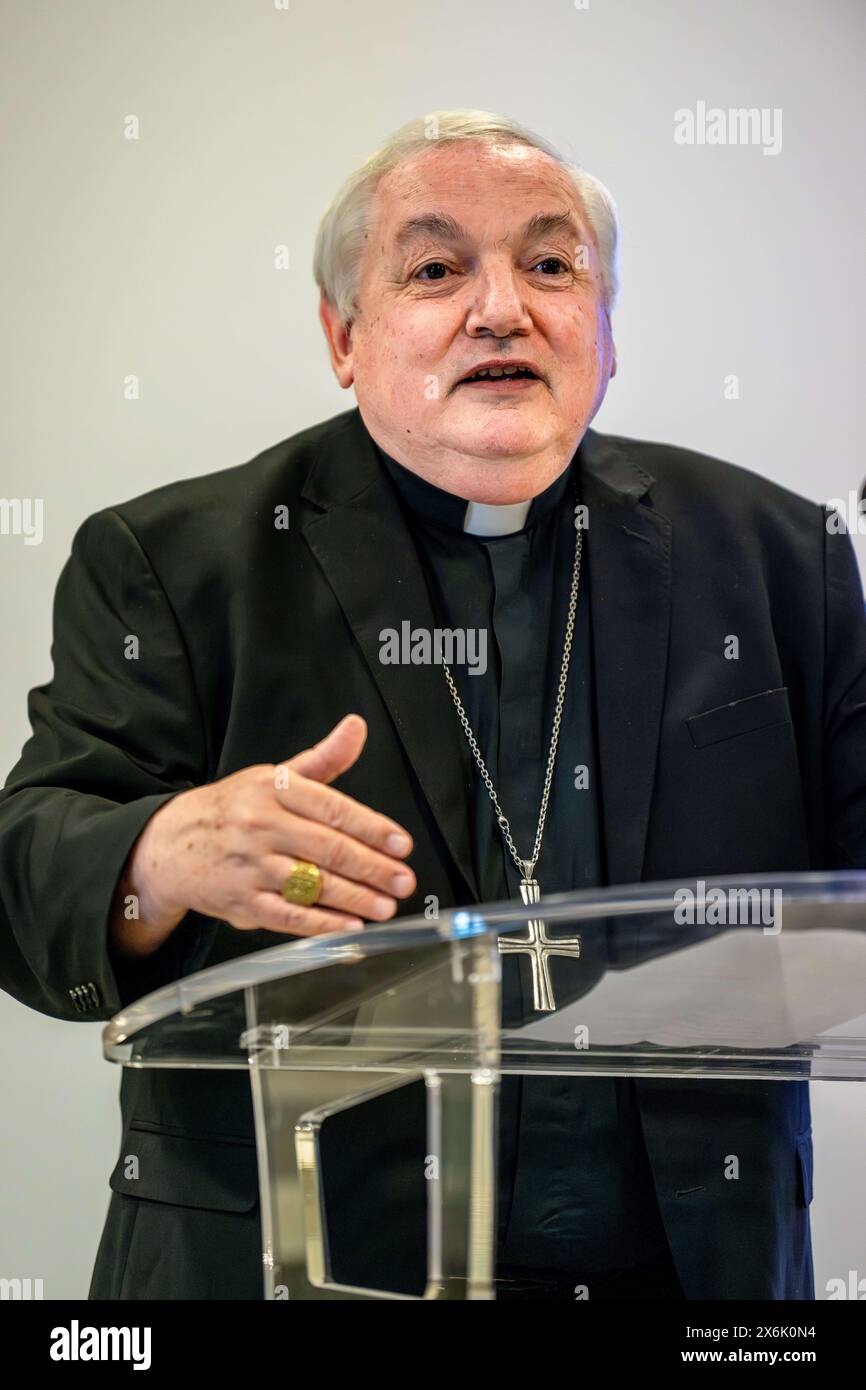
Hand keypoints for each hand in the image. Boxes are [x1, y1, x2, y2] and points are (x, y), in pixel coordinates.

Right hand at [111, 714, 415, 954]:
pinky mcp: (240, 900)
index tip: (401, 844)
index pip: (332, 808)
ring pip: (310, 884)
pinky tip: (349, 927)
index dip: (372, 828)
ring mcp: (249, 865)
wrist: (168, 843)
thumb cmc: (233, 807)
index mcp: (273, 788)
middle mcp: (260, 825)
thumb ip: (323, 758)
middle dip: (372, 868)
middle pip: (327, 848)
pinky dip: (321, 924)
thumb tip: (357, 727)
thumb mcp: (274, 775)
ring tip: (386, 905)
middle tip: (403, 880)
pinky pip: (287, 916)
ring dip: (354, 898)